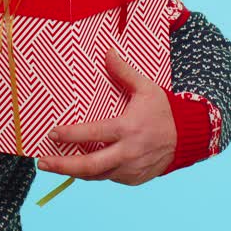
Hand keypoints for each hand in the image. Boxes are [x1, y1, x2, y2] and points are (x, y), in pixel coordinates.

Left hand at [37, 48, 175, 185]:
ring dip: (74, 173)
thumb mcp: (146, 88)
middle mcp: (128, 153)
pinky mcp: (134, 179)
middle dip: (62, 166)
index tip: (52, 133)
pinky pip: (109, 178)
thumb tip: (107, 51)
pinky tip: (82, 167)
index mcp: (127, 129)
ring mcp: (131, 169)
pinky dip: (95, 173)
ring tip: (55, 166)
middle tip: (42, 162)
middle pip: (89, 166)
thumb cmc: (164, 111)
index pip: (92, 134)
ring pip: (97, 176)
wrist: (187, 138)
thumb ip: (124, 72)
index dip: (70, 135)